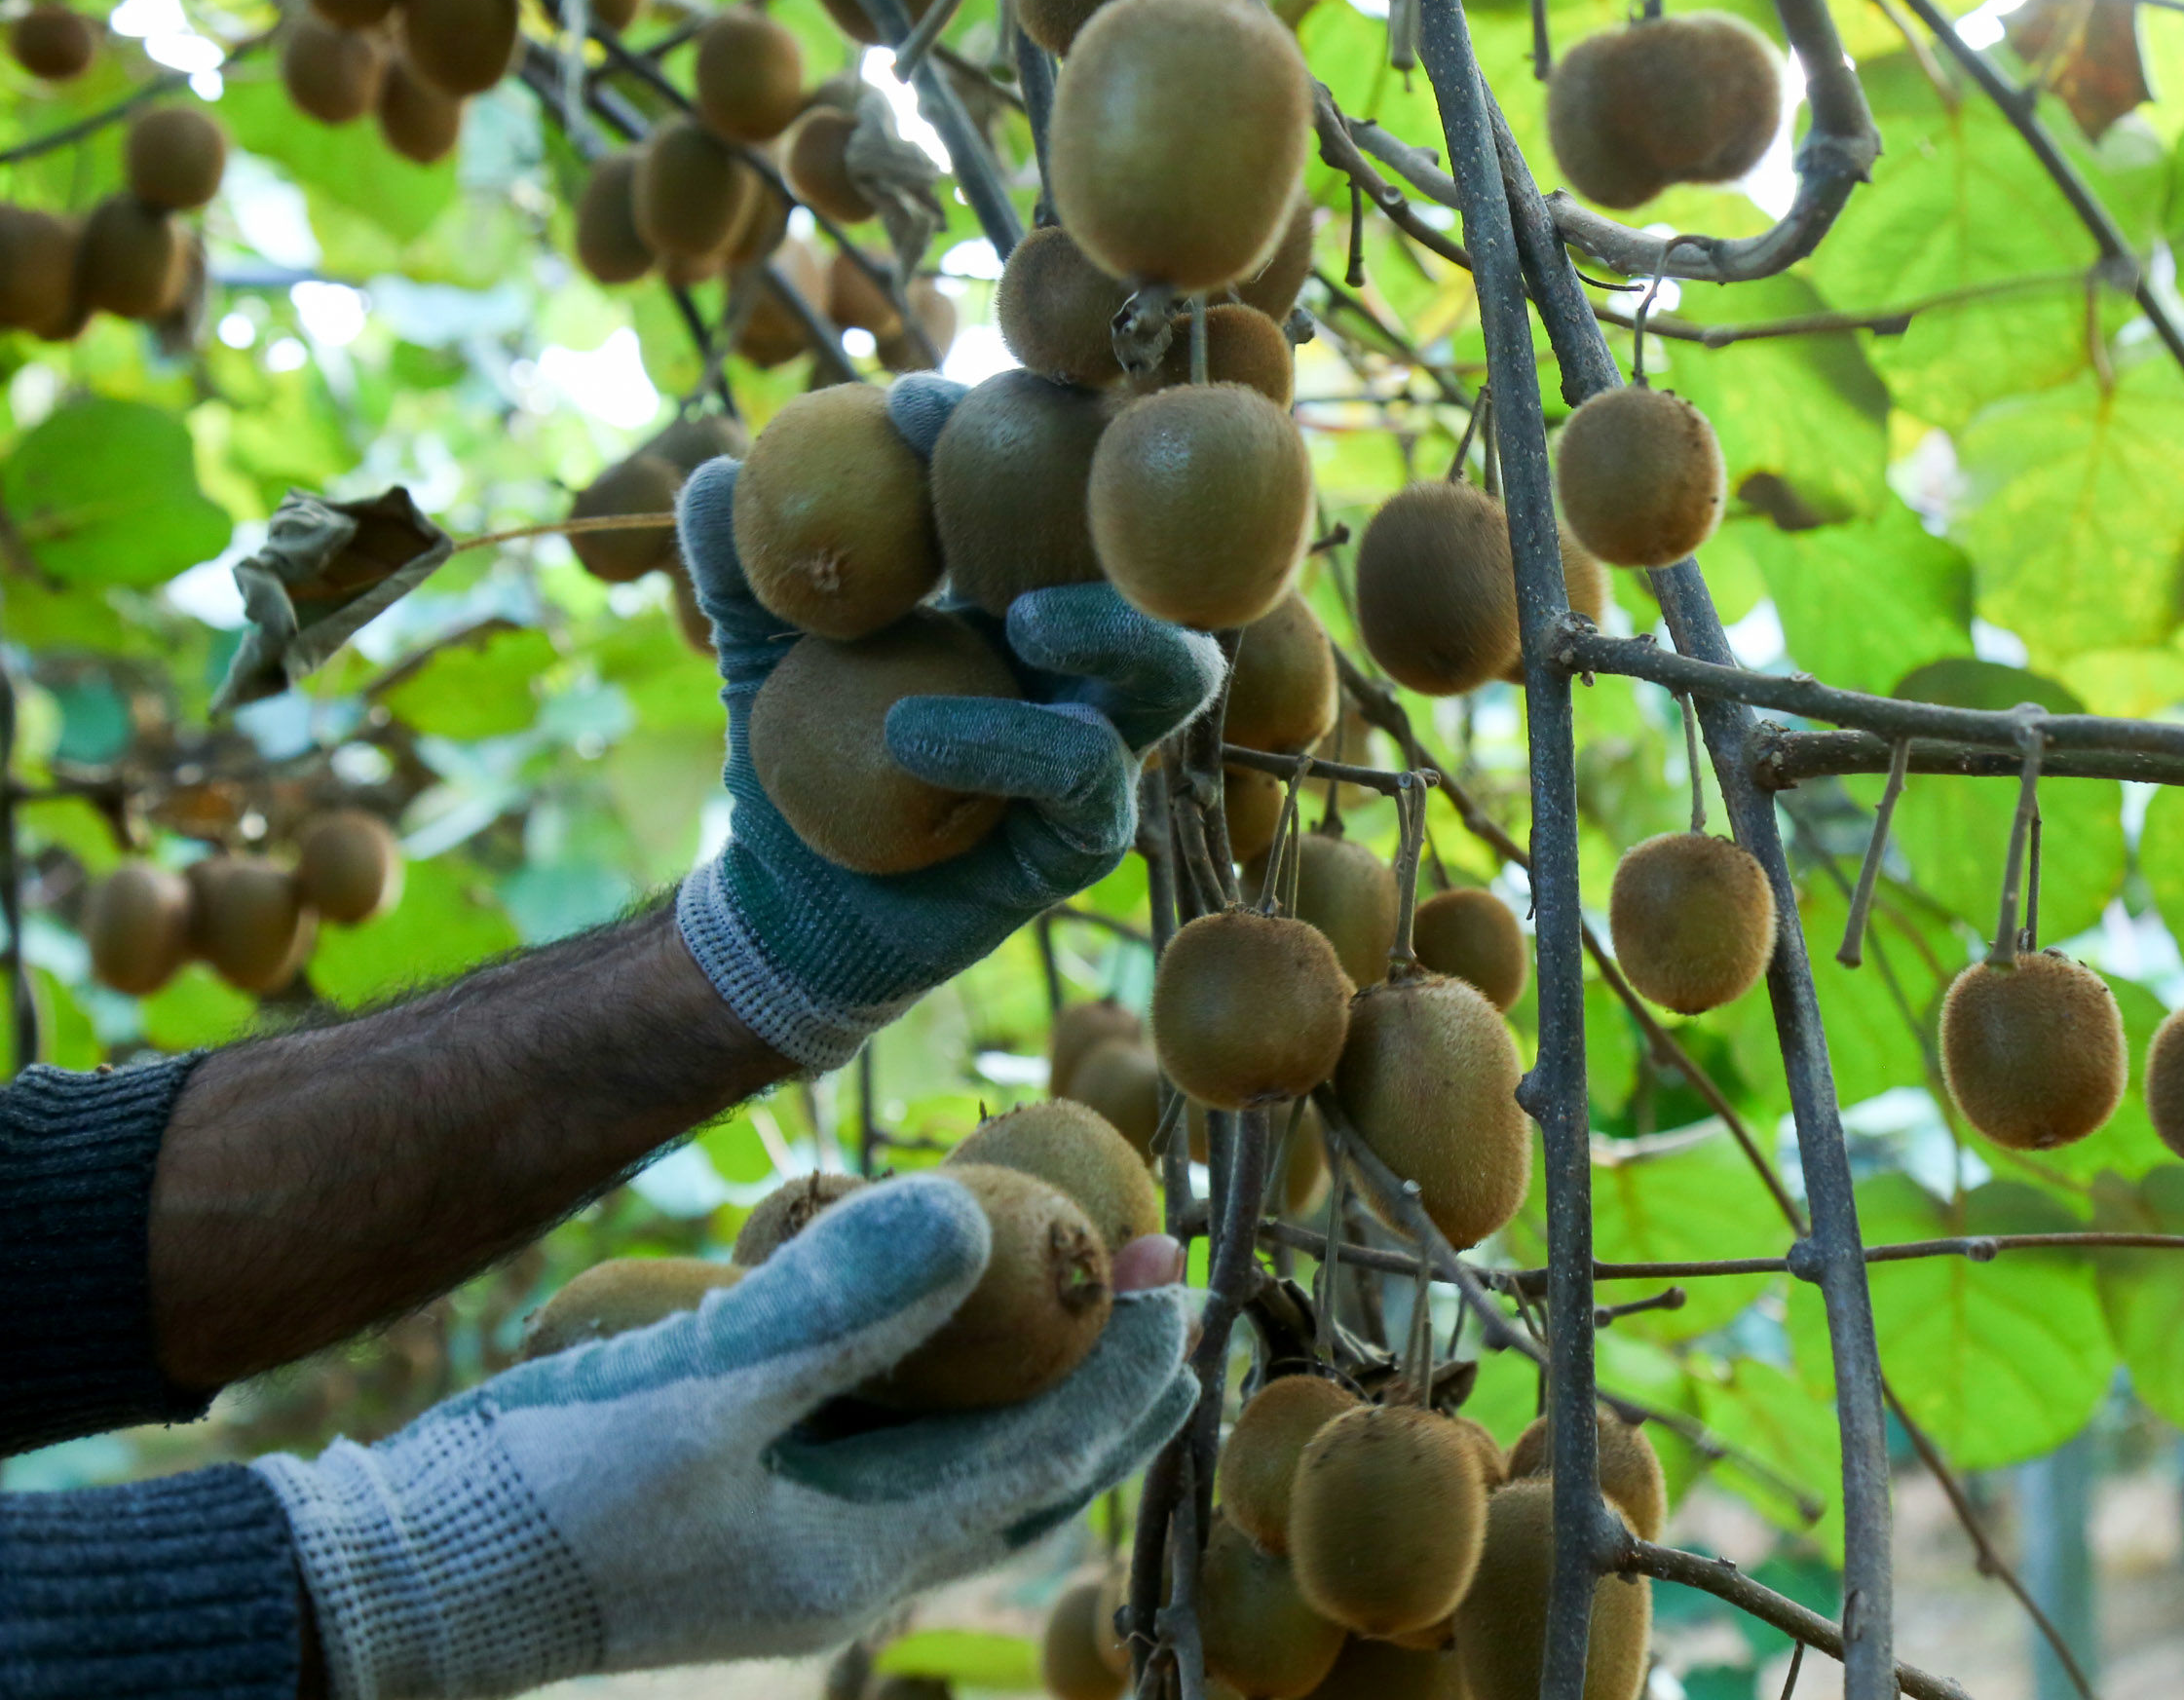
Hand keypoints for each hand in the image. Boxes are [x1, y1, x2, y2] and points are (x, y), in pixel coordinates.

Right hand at [257, 1172, 1198, 1699]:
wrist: (390, 1574)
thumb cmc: (539, 1500)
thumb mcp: (696, 1393)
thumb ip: (835, 1306)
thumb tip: (971, 1217)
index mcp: (865, 1554)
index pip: (1048, 1458)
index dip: (1126, 1372)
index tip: (1187, 1286)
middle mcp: (851, 1557)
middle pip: (1025, 1464)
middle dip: (1104, 1379)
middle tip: (1166, 1284)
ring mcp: (797, 1534)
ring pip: (952, 1446)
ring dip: (1019, 1365)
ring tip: (1067, 1273)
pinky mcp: (745, 1499)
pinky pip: (872, 1430)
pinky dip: (918, 1365)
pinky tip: (912, 1285)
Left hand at [674, 372, 1223, 1069]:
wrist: (783, 901)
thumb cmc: (790, 755)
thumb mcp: (756, 648)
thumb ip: (742, 569)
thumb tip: (721, 475)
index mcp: (1025, 596)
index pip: (1046, 494)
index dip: (997, 436)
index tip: (907, 405)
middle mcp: (1083, 665)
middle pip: (1155, 568)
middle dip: (1114, 514)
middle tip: (1018, 473)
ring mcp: (1097, 747)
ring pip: (1169, 673)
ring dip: (1109, 630)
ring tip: (1016, 617)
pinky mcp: (1081, 836)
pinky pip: (1087, 777)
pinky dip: (1010, 743)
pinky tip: (915, 735)